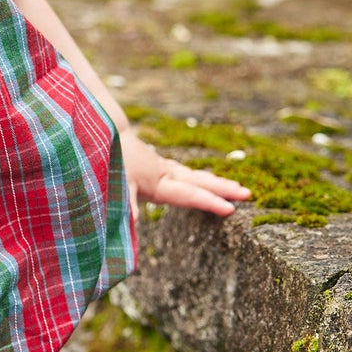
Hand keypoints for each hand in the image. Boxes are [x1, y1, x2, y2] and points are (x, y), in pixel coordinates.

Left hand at [118, 130, 251, 220]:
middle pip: (200, 182)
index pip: (190, 195)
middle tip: (248, 194)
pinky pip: (182, 172)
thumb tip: (135, 221)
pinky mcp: (154, 165)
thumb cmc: (107, 159)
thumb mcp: (114, 183)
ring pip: (194, 176)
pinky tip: (199, 180)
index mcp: (157, 182)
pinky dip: (196, 177)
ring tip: (236, 188)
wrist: (102, 130)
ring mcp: (161, 168)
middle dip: (224, 189)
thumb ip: (125, 202)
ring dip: (215, 182)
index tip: (231, 210)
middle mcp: (164, 174)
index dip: (210, 202)